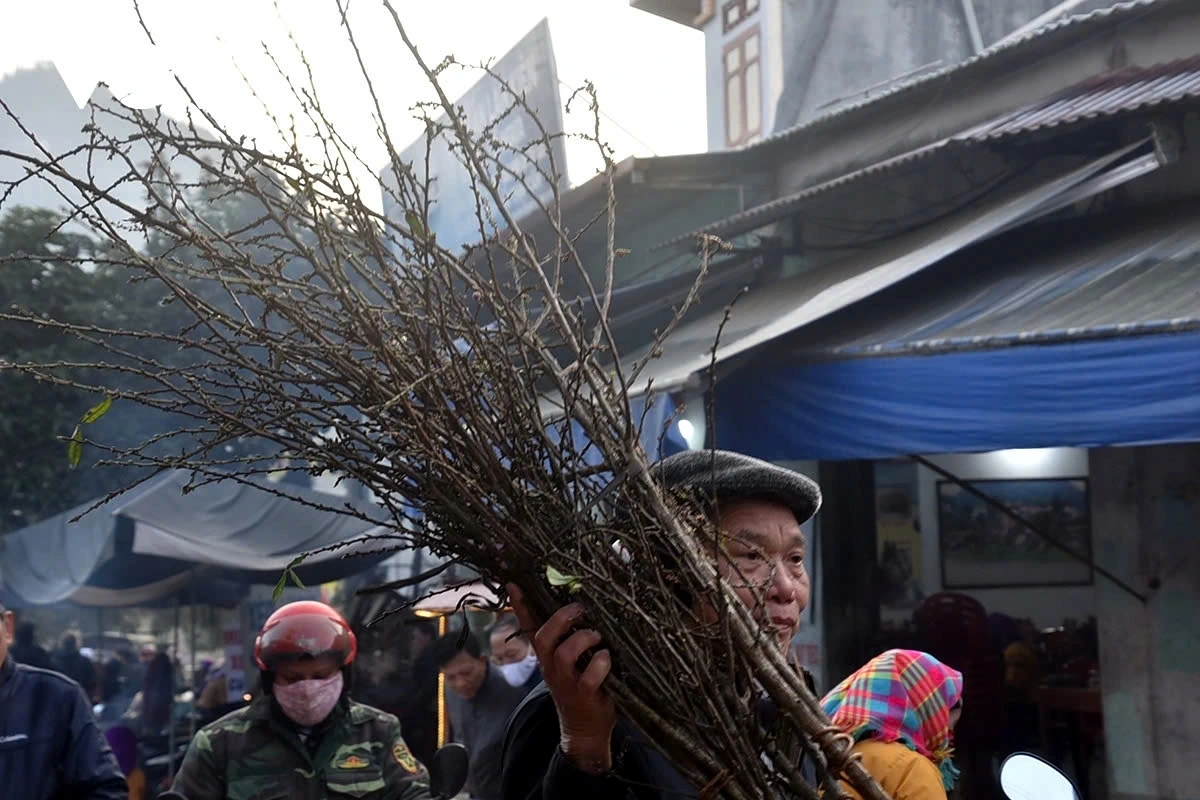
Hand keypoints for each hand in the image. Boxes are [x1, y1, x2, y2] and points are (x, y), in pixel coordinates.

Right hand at [507, 583, 615, 773]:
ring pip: (563, 653)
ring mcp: (565, 681)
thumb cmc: (582, 686)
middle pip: (543, 637)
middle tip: (580, 609)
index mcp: (547, 654)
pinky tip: (607, 658)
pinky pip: (590, 676)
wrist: (585, 731)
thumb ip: (572, 635)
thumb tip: (581, 604)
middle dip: (561, 619)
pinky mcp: (583, 695)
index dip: (521, 605)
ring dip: (583, 639)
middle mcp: (551, 666)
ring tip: (597, 637)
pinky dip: (601, 662)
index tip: (514, 582)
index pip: (529, 626)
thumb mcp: (571, 660)